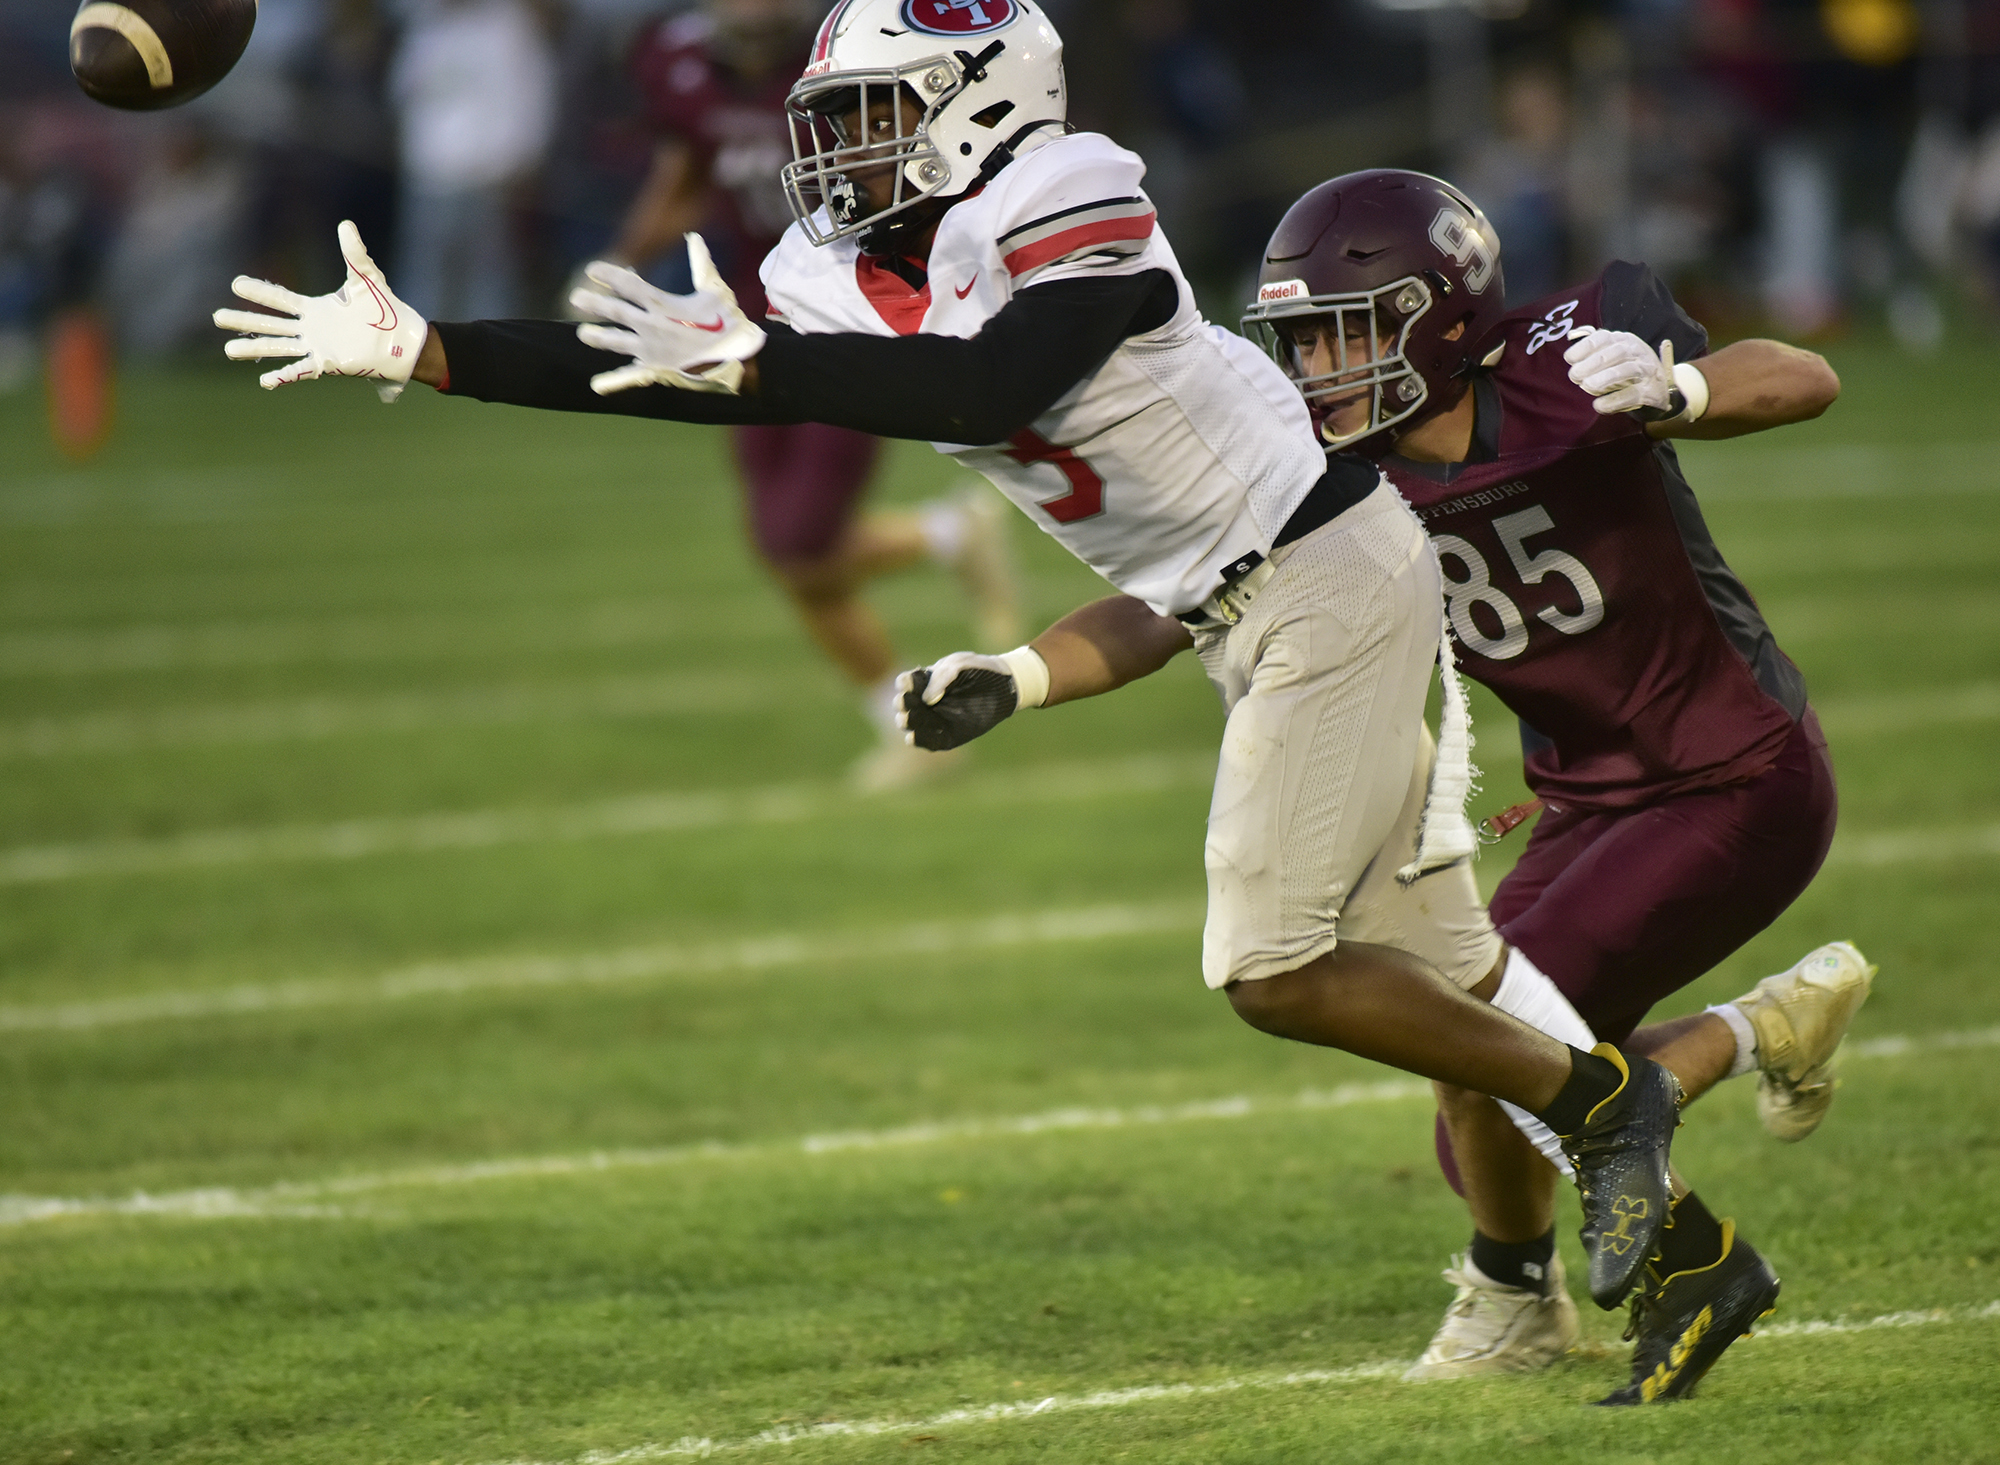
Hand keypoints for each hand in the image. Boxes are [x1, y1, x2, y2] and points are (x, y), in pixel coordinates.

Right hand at [213, 221, 426, 401]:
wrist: (402, 339)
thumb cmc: (385, 310)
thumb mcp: (366, 277)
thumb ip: (353, 252)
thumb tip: (345, 224)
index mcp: (316, 309)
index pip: (280, 299)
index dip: (259, 292)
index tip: (235, 284)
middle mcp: (311, 329)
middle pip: (270, 324)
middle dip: (244, 319)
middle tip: (217, 317)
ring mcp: (317, 348)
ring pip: (278, 347)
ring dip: (254, 348)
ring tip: (229, 350)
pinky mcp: (328, 364)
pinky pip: (300, 371)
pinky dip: (283, 376)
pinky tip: (264, 381)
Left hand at [568, 232, 764, 395]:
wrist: (736, 357)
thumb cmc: (726, 323)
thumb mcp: (715, 290)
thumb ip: (701, 264)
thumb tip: (694, 237)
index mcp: (663, 304)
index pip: (628, 285)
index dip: (608, 275)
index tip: (591, 270)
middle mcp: (651, 325)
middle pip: (615, 311)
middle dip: (594, 303)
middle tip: (575, 298)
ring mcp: (650, 349)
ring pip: (616, 341)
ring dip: (598, 337)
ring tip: (583, 333)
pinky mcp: (655, 370)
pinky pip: (630, 376)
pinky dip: (613, 381)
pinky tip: (596, 385)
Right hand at [896, 652, 1023, 750]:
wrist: (1005, 686)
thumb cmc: (980, 670)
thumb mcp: (960, 665)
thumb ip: (941, 678)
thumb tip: (927, 700)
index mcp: (925, 681)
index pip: (905, 683)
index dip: (904, 684)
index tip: (909, 683)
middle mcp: (926, 701)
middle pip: (903, 705)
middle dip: (901, 704)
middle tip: (905, 703)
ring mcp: (936, 719)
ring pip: (912, 724)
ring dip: (906, 722)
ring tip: (907, 719)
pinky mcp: (948, 735)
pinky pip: (929, 741)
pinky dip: (919, 741)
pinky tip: (912, 738)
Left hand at [1563, 329, 1679, 417]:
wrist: (1658, 387)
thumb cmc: (1626, 367)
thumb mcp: (1612, 352)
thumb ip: (1593, 347)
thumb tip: (1571, 341)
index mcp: (1623, 340)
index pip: (1603, 337)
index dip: (1584, 347)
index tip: (1569, 359)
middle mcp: (1637, 351)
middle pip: (1616, 353)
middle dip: (1591, 364)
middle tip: (1574, 376)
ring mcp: (1646, 371)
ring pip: (1627, 370)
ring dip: (1604, 379)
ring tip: (1586, 386)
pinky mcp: (1650, 391)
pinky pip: (1632, 394)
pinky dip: (1613, 401)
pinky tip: (1598, 405)